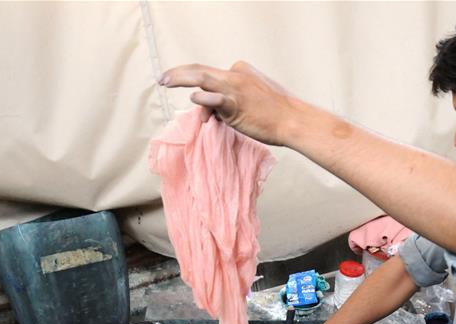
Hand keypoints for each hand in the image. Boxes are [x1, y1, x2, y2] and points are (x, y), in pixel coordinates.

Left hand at [159, 61, 301, 145]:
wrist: (293, 121)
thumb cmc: (274, 114)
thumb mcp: (250, 101)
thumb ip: (229, 103)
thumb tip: (210, 114)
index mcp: (239, 71)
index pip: (211, 75)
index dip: (198, 88)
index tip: (194, 104)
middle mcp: (235, 75)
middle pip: (200, 70)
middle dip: (178, 73)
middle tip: (163, 78)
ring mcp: (235, 89)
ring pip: (202, 78)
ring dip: (181, 78)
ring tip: (165, 81)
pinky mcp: (237, 105)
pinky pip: (216, 99)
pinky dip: (203, 99)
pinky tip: (193, 99)